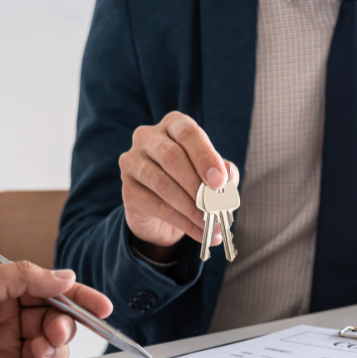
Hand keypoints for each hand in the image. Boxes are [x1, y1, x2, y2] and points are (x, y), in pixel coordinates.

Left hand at [0, 262, 112, 357]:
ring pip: (52, 354)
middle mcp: (6, 322)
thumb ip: (23, 279)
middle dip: (65, 327)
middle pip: (57, 323)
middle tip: (55, 333)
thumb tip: (65, 277)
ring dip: (55, 354)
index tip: (102, 308)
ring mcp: (4, 353)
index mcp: (1, 293)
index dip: (80, 299)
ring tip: (38, 354)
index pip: (51, 292)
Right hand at [119, 111, 239, 259]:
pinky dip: (183, 222)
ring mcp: (132, 162)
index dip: (205, 156)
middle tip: (215, 205)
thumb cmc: (192, 180)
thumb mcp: (212, 173)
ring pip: (163, 184)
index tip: (220, 181)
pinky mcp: (128, 189)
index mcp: (173, 125)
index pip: (187, 133)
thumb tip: (228, 179)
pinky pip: (157, 206)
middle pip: (172, 157)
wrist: (162, 208)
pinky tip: (199, 232)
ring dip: (191, 208)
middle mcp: (147, 137)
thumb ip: (224, 172)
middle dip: (197, 184)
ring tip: (211, 224)